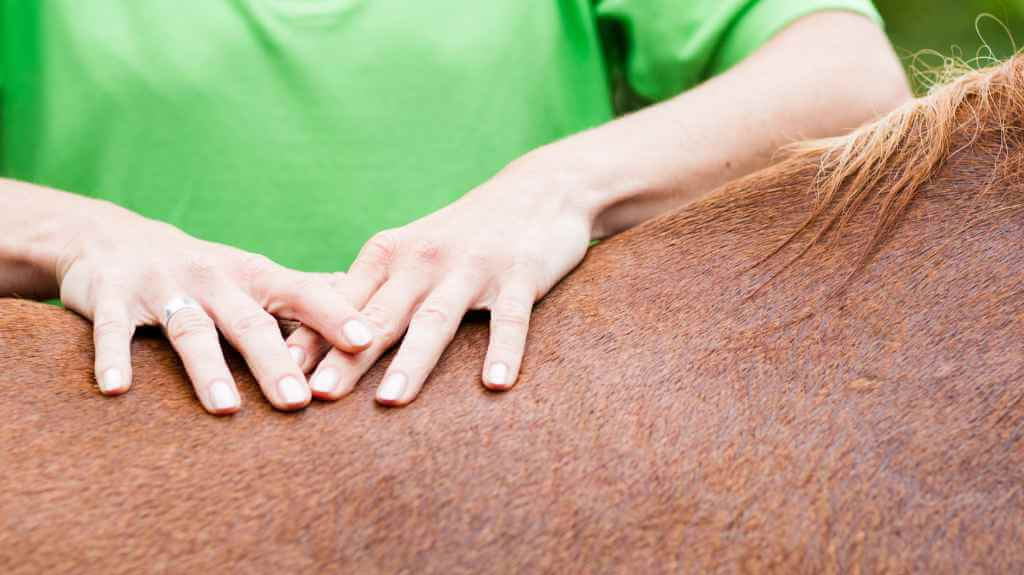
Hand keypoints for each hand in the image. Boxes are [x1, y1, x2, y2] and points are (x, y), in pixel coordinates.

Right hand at [58, 204, 375, 413]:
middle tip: (298, 402)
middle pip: (249, 322)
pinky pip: (113, 330)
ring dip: (208, 369)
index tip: (365, 343)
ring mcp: (162, 286)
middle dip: (275, 361)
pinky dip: (114, 357)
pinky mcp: (111, 297)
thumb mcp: (254, 274)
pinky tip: (117, 390)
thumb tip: (368, 302)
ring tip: (226, 408)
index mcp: (253, 275)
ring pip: (190, 329)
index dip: (334, 316)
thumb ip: (306, 291)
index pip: (302, 294)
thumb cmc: (202, 270)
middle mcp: (213, 278)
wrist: (110, 237)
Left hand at [286, 158, 593, 405]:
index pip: (343, 304)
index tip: (283, 374)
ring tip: (389, 400)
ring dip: (412, 360)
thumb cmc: (463, 236)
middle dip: (347, 356)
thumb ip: (371, 296)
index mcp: (390, 255)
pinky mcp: (519, 275)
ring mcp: (472, 267)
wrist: (537, 189)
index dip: (312, 339)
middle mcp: (424, 259)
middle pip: (380, 316)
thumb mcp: (412, 256)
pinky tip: (495, 385)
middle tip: (319, 395)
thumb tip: (315, 346)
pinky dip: (504, 351)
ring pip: (436, 318)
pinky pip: (510, 319)